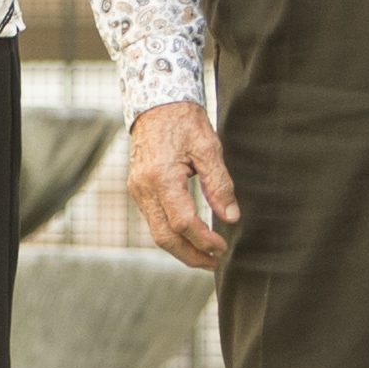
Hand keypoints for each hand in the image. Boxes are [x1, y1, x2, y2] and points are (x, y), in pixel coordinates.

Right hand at [126, 98, 236, 270]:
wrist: (155, 104)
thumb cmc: (184, 121)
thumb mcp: (208, 147)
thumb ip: (219, 184)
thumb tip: (231, 217)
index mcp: (161, 178)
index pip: (183, 222)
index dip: (204, 240)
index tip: (224, 247)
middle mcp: (143, 188)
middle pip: (165, 237)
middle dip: (190, 256)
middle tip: (214, 264)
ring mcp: (137, 190)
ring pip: (157, 233)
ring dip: (181, 249)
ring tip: (205, 256)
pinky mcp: (138, 190)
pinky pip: (154, 221)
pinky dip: (172, 234)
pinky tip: (190, 237)